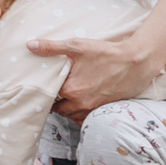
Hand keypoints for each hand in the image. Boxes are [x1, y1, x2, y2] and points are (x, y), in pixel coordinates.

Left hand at [28, 33, 160, 118]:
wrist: (135, 62)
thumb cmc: (106, 53)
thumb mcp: (77, 46)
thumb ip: (52, 48)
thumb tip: (30, 45)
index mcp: (71, 90)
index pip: (48, 95)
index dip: (45, 89)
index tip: (44, 84)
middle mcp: (80, 104)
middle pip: (58, 109)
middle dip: (55, 101)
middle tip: (55, 91)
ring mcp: (93, 109)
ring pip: (72, 116)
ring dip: (67, 109)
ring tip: (67, 97)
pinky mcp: (103, 111)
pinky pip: (85, 119)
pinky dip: (80, 114)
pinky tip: (81, 102)